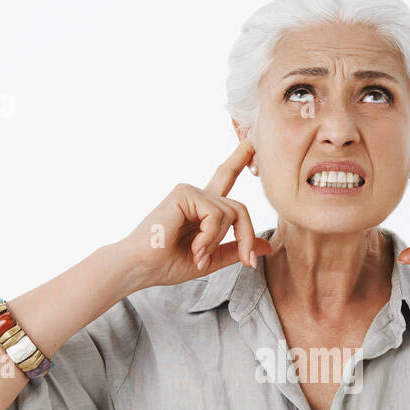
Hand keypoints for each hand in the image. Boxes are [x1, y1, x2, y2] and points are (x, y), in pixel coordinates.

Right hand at [113, 140, 272, 290]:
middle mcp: (198, 196)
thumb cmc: (167, 264)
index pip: (225, 178)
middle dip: (247, 235)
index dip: (238, 159)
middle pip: (239, 207)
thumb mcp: (211, 260)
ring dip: (218, 241)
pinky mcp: (184, 192)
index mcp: (203, 209)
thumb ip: (237, 249)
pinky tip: (195, 248)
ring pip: (231, 212)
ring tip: (198, 256)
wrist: (141, 267)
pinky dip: (210, 236)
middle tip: (248, 261)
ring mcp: (191, 192)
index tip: (251, 142)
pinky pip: (216, 214)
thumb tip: (267, 247)